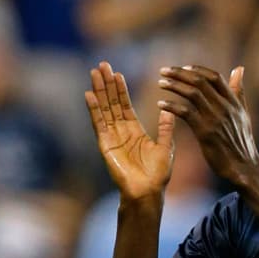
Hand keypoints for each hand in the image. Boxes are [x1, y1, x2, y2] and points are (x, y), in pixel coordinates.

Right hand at [85, 61, 173, 200]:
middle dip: (107, 84)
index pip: (125, 105)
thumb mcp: (165, 147)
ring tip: (94, 73)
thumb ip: (165, 128)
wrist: (147, 192)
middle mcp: (121, 132)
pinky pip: (98, 124)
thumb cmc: (157, 175)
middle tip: (101, 65)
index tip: (117, 73)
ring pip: (104, 109)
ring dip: (99, 91)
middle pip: (112, 103)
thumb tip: (169, 110)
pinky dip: (93, 110)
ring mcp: (112, 137)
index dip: (121, 89)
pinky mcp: (105, 145)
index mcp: (135, 131)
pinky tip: (89, 95)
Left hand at [158, 65, 258, 184]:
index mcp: (233, 102)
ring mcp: (215, 119)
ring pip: (192, 93)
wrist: (244, 167)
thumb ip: (238, 91)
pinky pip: (186, 113)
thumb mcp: (243, 114)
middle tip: (164, 71)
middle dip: (180, 73)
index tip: (183, 67)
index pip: (214, 77)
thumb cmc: (242, 142)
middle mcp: (224, 107)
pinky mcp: (205, 132)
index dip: (197, 69)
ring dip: (174, 85)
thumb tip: (239, 68)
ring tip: (160, 83)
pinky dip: (172, 106)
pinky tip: (161, 104)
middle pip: (200, 81)